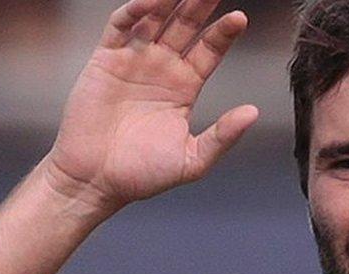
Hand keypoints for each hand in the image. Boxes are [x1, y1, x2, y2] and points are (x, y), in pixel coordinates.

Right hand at [44, 0, 260, 214]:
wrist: (94, 181)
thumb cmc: (141, 175)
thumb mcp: (191, 160)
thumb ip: (222, 137)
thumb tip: (253, 112)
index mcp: (184, 87)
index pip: (209, 49)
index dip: (223, 32)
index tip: (239, 18)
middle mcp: (161, 68)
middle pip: (186, 25)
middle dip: (200, 4)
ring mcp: (134, 60)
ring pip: (156, 18)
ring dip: (170, 0)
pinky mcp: (106, 59)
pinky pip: (121, 25)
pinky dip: (135, 9)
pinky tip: (152, 0)